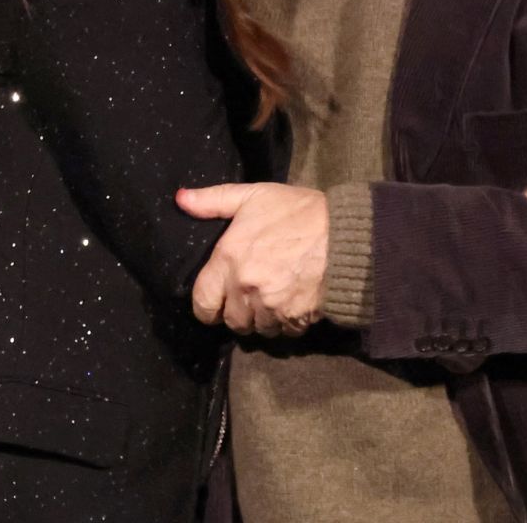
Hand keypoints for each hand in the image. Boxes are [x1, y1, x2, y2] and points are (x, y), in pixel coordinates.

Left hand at [177, 183, 327, 336]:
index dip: (207, 306)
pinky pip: (283, 332)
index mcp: (228, 259)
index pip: (202, 304)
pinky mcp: (295, 318)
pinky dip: (286, 323)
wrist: (346, 234)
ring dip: (262, 319)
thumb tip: (180, 199)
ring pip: (257, 329)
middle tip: (250, 295)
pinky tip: (292, 302)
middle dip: (238, 311)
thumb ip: (213, 201)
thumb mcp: (254, 196)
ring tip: (272, 298)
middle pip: (232, 321)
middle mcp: (245, 288)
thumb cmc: (298, 212)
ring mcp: (271, 306)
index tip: (217, 300)